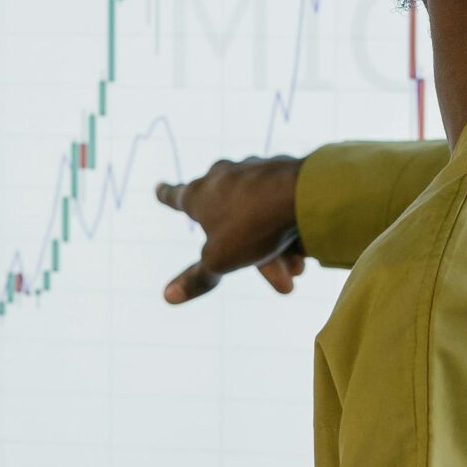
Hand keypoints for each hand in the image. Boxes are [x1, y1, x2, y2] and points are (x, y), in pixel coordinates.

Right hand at [157, 156, 305, 303]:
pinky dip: (290, 229)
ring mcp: (255, 169)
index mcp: (200, 194)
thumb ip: (196, 278)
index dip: (166, 195)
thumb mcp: (220, 260)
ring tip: (296, 269)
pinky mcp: (284, 170)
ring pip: (260, 215)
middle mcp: (223, 176)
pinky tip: (308, 247)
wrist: (303, 193)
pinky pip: (282, 206)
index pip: (175, 195)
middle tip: (274, 273)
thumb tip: (167, 296)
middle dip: (246, 247)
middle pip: (227, 216)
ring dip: (275, 246)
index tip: (158, 188)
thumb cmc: (252, 226)